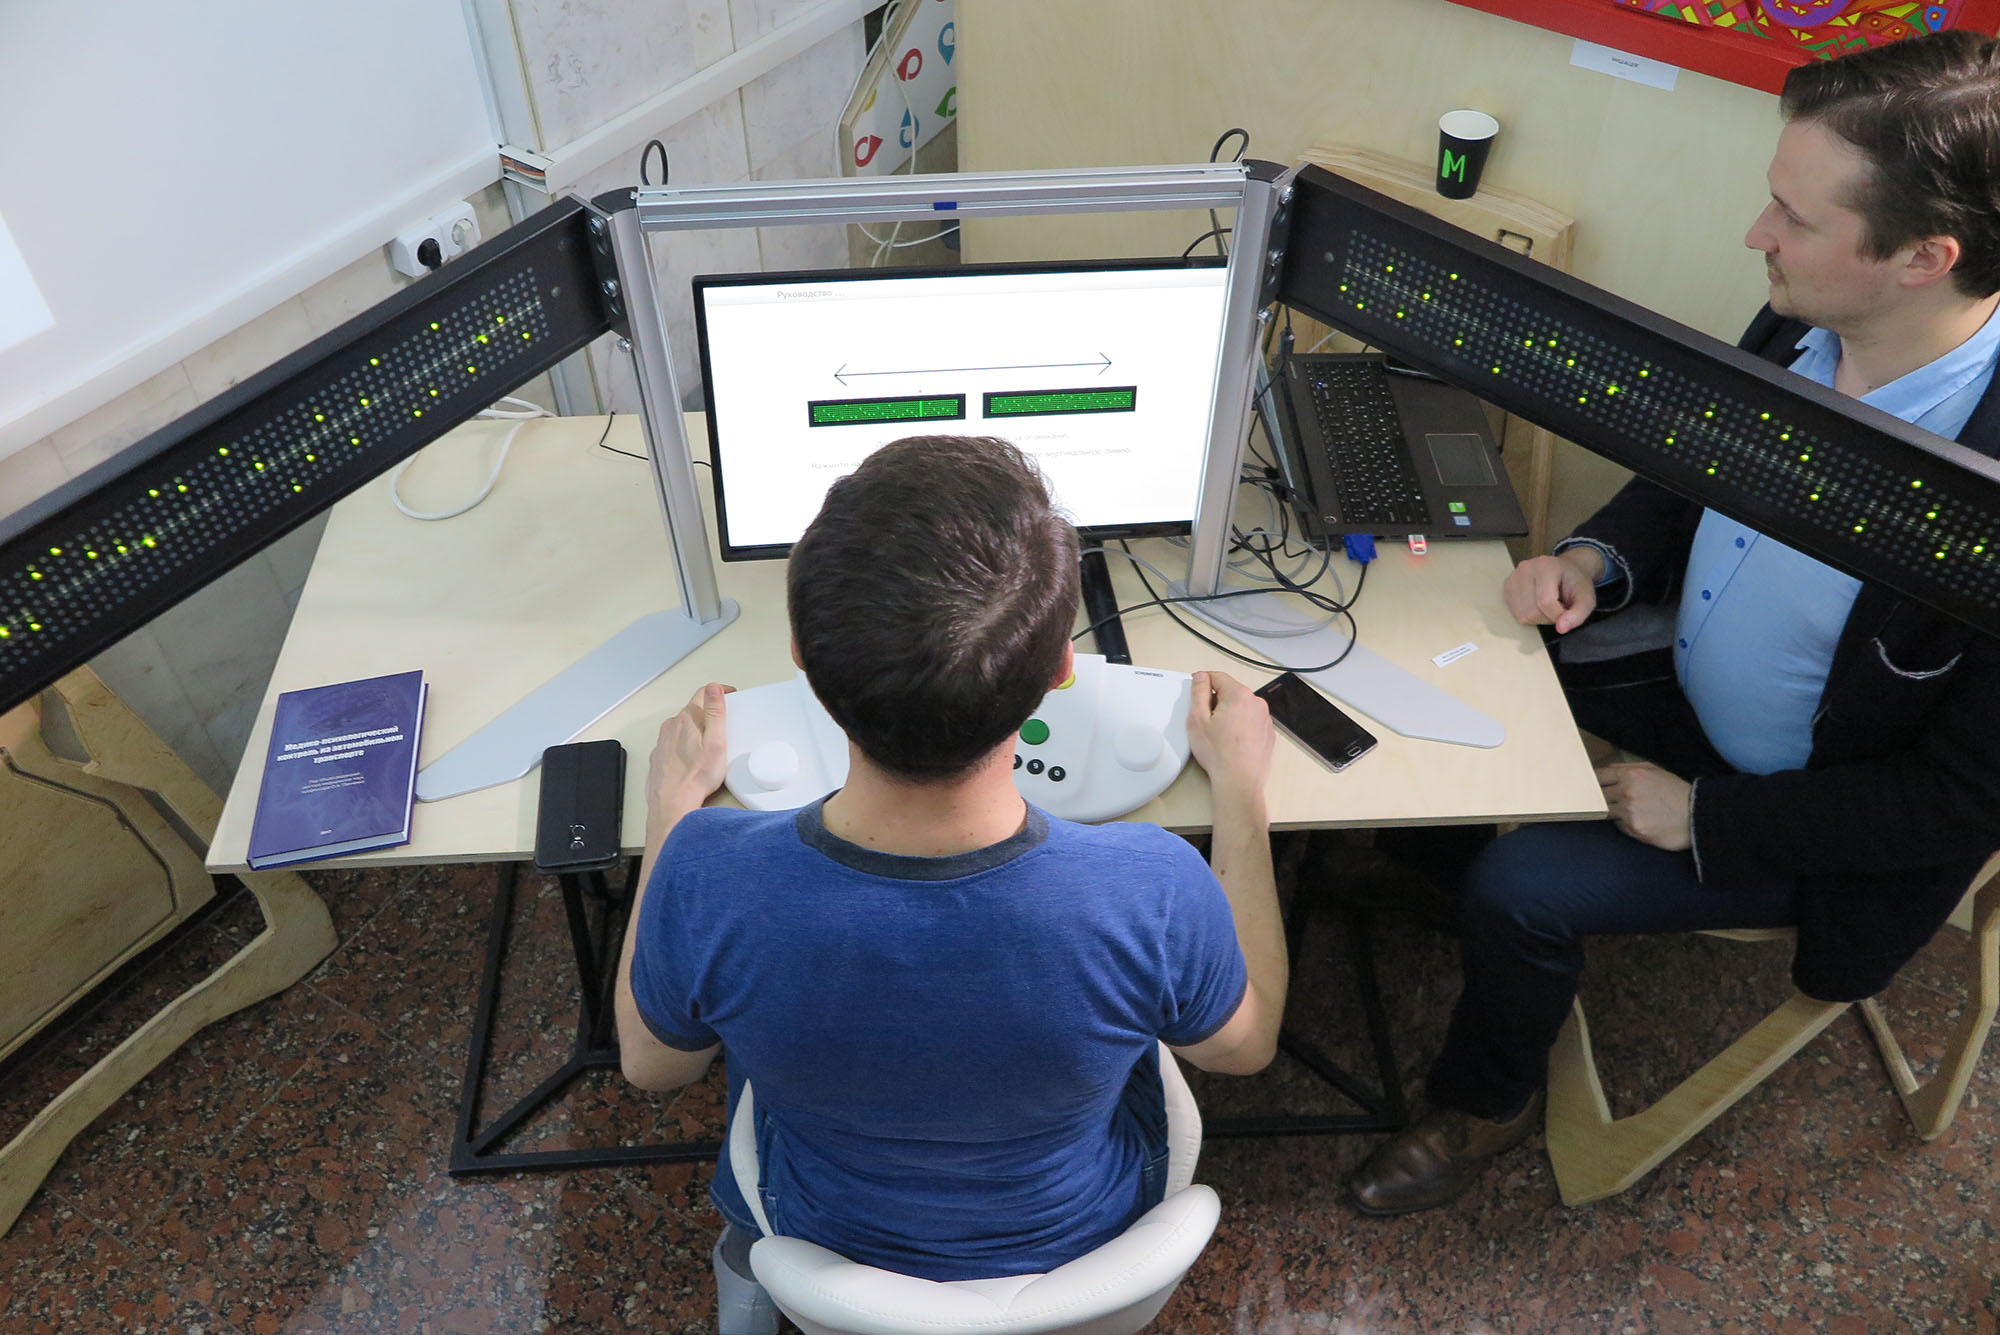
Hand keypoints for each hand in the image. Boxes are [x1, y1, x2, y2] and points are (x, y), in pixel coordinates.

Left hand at [647, 683, 733, 832]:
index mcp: (686, 719)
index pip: (703, 693)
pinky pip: (673, 744)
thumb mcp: (716, 743)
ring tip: (708, 748)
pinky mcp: (658, 757)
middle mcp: (670, 727)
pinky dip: (684, 746)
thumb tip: (714, 688)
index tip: (730, 695)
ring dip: (695, 731)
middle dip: (708, 715)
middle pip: (692, 711)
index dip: (719, 691)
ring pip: (681, 728)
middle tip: (723, 728)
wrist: (673, 804)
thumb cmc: (696, 778)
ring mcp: (662, 742)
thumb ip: (715, 713)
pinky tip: (693, 761)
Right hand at [1187, 670, 1273, 803]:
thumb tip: (1201, 678)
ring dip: (1229, 714)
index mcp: (1239, 695)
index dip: (1203, 682)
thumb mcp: (1197, 719)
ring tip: (1219, 734)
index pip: (1218, 677)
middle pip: (1230, 691)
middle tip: (1205, 721)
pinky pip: (1250, 721)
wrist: (1239, 781)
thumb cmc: (1219, 754)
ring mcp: (1264, 719)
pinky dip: (1240, 726)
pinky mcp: (1267, 733)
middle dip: (1216, 701)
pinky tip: (1230, 742)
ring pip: (1241, 707)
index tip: (1196, 691)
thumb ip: (1199, 692)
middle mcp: (1256, 703)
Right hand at [1503, 549, 1601, 633]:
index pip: (1545, 602)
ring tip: (1548, 607)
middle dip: (1548, 617)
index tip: (1567, 613)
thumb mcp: (1587, 598)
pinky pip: (1515, 613)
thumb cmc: (1575, 584)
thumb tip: (1561, 628)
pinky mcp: (1507, 587)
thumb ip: (1578, 614)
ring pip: (1522, 615)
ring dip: (1538, 618)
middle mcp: (1525, 568)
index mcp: (1546, 566)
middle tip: (1559, 609)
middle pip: (1532, 611)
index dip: (1557, 615)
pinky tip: (1538, 606)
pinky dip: (1529, 615)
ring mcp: (1513, 577)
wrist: (1565, 571)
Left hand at [1598, 761, 1691, 851]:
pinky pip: (1619, 825)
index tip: (1588, 785)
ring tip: (1630, 810)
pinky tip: (1639, 819)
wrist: (1697, 816)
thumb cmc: (1676, 792)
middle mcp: (1627, 793)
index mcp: (1631, 775)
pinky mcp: (1634, 829)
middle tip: (1606, 799)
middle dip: (1600, 797)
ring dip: (1613, 811)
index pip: (1598, 777)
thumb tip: (1606, 770)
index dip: (1592, 782)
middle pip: (1597, 796)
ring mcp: (1629, 812)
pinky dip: (1624, 823)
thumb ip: (1628, 768)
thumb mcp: (1654, 771)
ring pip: (1606, 811)